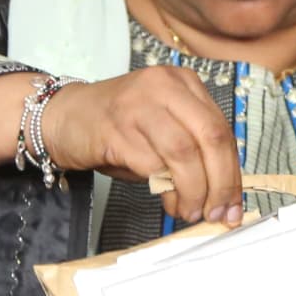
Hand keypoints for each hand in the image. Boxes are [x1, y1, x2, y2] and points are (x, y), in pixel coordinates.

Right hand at [39, 67, 243, 226]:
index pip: (222, 129)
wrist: (62, 117)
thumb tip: (222, 193)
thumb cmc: (116, 127)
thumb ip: (193, 150)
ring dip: (194, 191)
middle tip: (218, 213)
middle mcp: (163, 86)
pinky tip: (168, 201)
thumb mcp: (163, 128)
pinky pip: (153, 165)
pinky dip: (167, 190)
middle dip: (221, 183)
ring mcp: (138, 105)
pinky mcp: (116, 129)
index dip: (232, 172)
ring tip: (189, 211)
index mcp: (183, 83)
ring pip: (185, 153)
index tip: (233, 204)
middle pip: (211, 137)